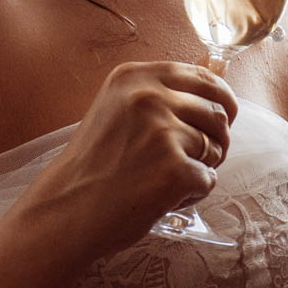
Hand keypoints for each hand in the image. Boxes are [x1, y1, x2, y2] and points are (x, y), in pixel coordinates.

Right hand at [21, 61, 238, 263]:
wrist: (64, 210)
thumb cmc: (94, 165)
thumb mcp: (119, 109)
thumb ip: (160, 94)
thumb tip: (218, 79)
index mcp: (135, 77)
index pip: (205, 78)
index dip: (221, 101)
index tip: (222, 118)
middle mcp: (149, 97)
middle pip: (218, 113)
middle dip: (215, 139)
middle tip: (191, 159)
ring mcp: (162, 132)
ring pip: (216, 148)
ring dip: (200, 168)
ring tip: (163, 180)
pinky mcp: (174, 169)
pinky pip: (208, 180)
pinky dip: (191, 195)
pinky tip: (161, 198)